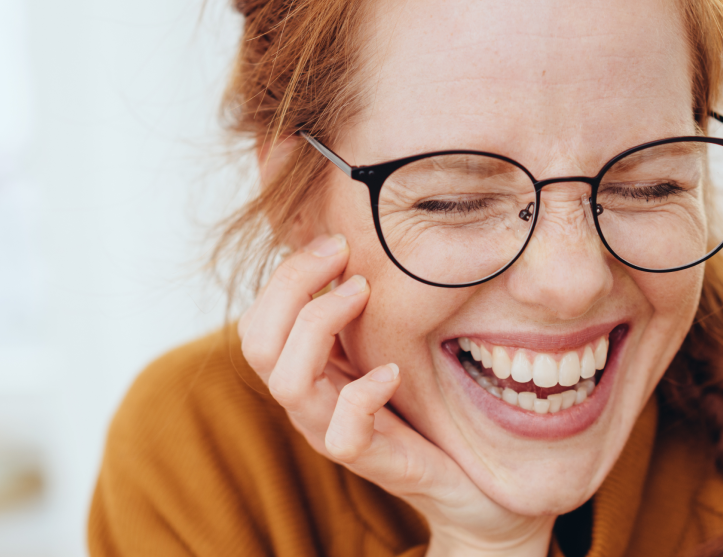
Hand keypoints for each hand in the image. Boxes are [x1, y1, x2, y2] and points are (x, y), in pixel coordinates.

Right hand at [237, 234, 554, 556]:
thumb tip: (355, 239)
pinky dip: (363, 394)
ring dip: (319, 325)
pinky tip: (393, 371)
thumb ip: (358, 311)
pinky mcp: (370, 460)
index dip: (285, 276)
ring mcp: (332, 433)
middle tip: (342, 255)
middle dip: (292, 286)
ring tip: (361, 294)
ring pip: (288, 383)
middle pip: (257, 345)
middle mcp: (307, 403)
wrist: (466, 482)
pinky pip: (343, 433)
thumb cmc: (424, 407)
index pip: (256, 323)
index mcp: (305, 372)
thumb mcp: (383, 348)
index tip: (334, 241)